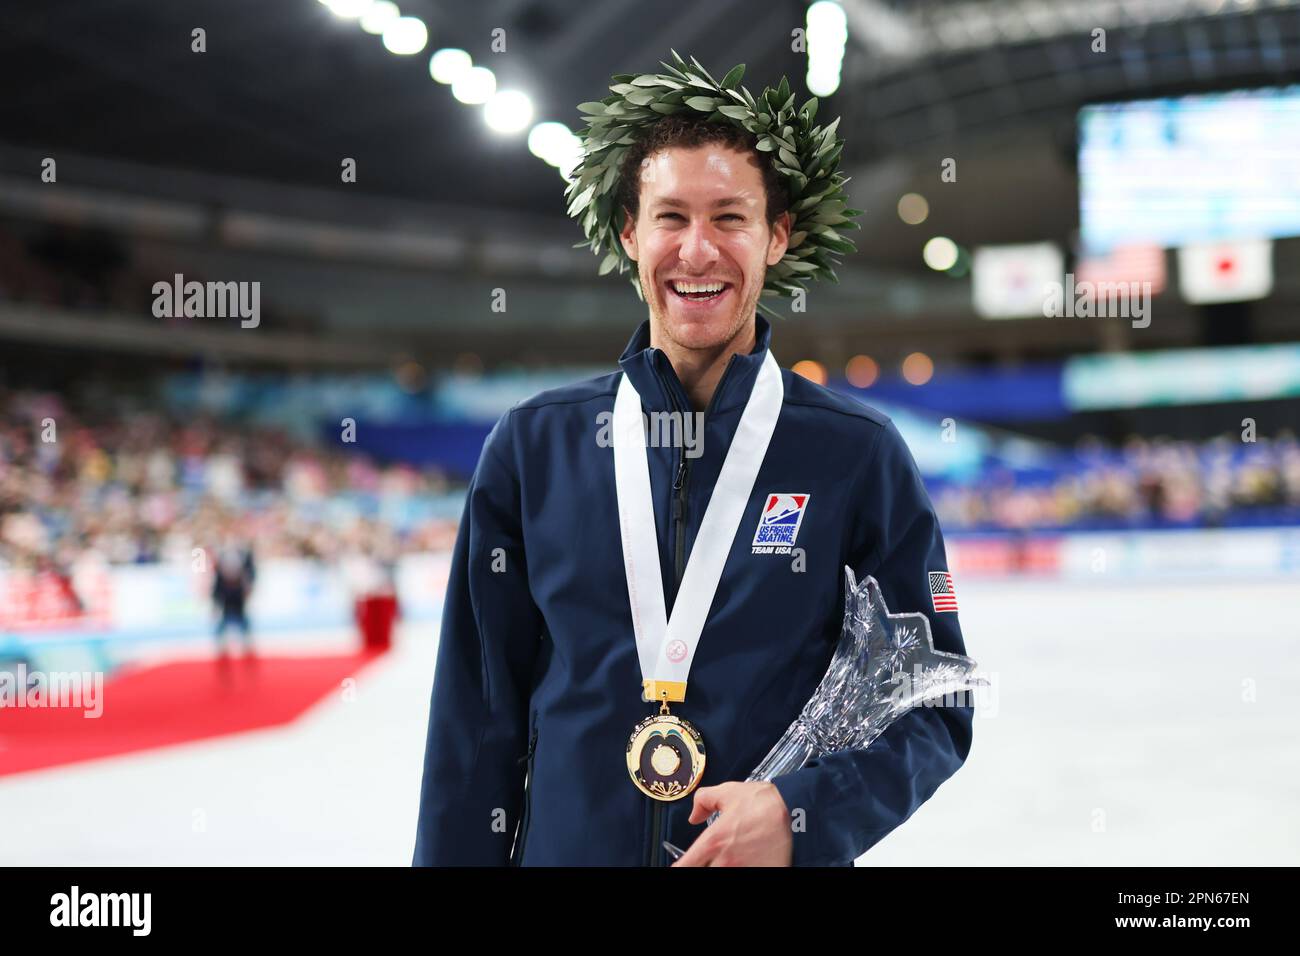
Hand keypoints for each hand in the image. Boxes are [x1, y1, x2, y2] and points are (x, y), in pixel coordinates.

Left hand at [672, 781, 791, 866]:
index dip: (680, 866)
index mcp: (713, 842)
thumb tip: (694, 814)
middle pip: (702, 872)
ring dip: (723, 867)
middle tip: (710, 858)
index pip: (684, 865)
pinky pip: (743, 876)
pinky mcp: (760, 873)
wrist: (794, 810)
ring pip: (722, 875)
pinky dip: (743, 869)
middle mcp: (725, 861)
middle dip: (704, 866)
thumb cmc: (763, 803)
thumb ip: (704, 801)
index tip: (681, 864)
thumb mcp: (727, 792)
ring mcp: (742, 870)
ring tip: (732, 859)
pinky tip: (747, 861)